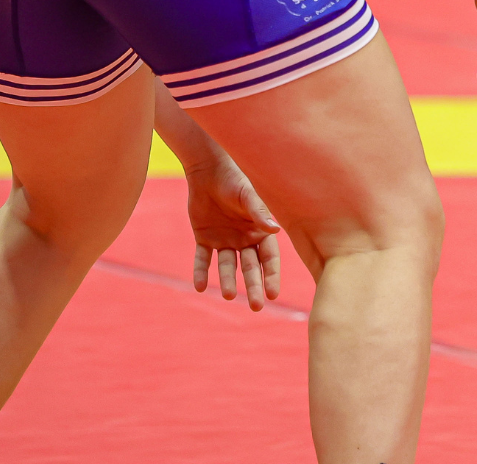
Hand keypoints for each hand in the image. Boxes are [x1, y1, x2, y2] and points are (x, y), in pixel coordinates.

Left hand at [185, 159, 280, 311]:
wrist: (207, 170)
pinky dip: (201, 272)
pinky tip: (200, 286)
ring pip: (227, 266)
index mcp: (260, 230)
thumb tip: (276, 229)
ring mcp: (225, 240)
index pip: (269, 258)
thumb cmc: (234, 179)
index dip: (271, 275)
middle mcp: (244, 239)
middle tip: (257, 306)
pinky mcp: (204, 239)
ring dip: (228, 281)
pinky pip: (203, 259)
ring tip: (229, 295)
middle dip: (254, 286)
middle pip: (250, 268)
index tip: (273, 293)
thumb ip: (259, 212)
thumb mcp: (247, 195)